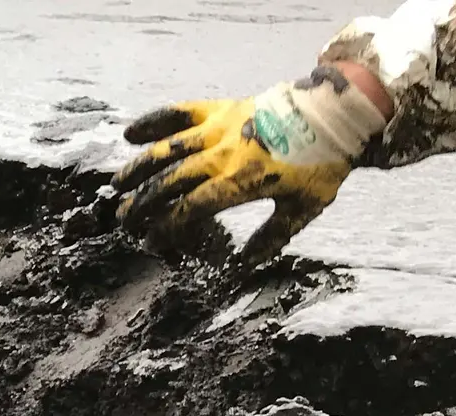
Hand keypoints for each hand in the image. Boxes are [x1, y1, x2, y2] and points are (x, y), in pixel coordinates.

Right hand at [113, 65, 390, 266]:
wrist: (338, 111)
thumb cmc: (324, 163)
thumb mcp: (304, 208)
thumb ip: (271, 238)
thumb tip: (241, 266)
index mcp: (241, 181)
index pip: (190, 208)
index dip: (166, 227)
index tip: (151, 242)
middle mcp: (223, 154)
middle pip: (170, 182)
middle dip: (142, 203)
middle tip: (124, 220)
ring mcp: (219, 128)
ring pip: (166, 149)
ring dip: (138, 168)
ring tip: (117, 185)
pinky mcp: (220, 108)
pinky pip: (180, 113)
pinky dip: (154, 121)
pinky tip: (130, 133)